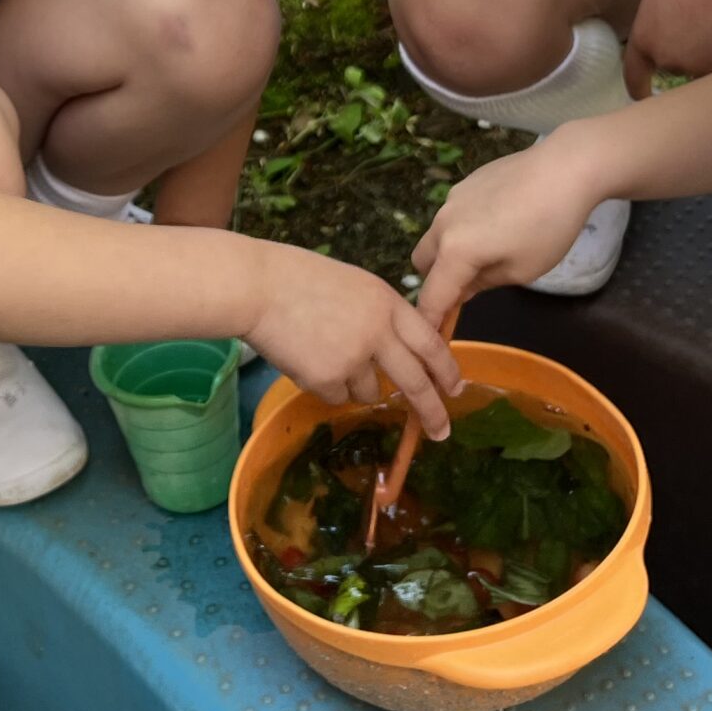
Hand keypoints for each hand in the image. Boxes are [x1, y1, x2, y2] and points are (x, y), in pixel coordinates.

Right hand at [246, 246, 464, 438]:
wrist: (256, 288)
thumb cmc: (298, 279)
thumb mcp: (354, 285)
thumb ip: (379, 315)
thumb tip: (396, 349)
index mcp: (387, 304)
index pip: (430, 343)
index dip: (446, 368)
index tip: (455, 387)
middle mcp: (378, 333)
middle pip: (415, 382)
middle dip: (431, 410)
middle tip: (441, 430)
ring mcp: (353, 359)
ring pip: (370, 391)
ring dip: (356, 383)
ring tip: (324, 351)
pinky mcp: (327, 380)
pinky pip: (337, 396)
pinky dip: (325, 385)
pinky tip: (305, 357)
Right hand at [413, 132, 611, 331]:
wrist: (566, 168)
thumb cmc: (549, 228)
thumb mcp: (521, 271)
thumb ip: (483, 284)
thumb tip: (462, 290)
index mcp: (456, 251)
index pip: (432, 295)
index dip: (430, 320)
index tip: (431, 338)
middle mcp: (443, 223)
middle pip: (422, 262)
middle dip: (436, 281)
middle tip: (468, 287)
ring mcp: (452, 199)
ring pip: (437, 236)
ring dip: (450, 253)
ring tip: (491, 250)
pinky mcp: (465, 183)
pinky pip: (453, 215)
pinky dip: (463, 229)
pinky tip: (501, 221)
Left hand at [623, 0, 711, 96]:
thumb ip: (660, 28)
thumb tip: (672, 40)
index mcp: (645, 39)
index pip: (634, 75)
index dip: (639, 88)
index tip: (643, 95)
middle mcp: (668, 59)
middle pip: (680, 67)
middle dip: (692, 53)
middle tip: (708, 23)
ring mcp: (700, 66)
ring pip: (709, 68)